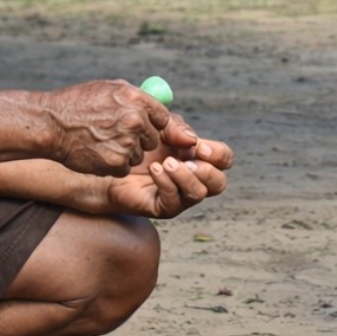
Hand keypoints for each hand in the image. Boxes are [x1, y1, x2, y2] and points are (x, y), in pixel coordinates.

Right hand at [45, 80, 172, 176]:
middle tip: (119, 137)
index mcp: (137, 100)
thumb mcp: (109, 89)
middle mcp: (136, 121)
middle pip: (153, 139)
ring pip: (139, 156)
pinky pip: (125, 168)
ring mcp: (127, 143)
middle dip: (140, 140)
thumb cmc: (77, 103)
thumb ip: (136, 98)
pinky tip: (97, 154)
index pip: (163, 117)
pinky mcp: (116, 163)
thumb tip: (156, 108)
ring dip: (125, 153)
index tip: (147, 128)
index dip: (155, 125)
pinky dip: (113, 165)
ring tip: (102, 142)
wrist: (51, 124)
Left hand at [105, 120, 233, 218]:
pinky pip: (175, 200)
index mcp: (199, 157)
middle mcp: (194, 179)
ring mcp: (180, 196)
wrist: (112, 161)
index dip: (218, 154)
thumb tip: (194, 142)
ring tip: (166, 163)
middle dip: (206, 170)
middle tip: (186, 159)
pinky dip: (167, 183)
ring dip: (185, 177)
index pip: (224, 159)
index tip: (200, 147)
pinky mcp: (164, 208)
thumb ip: (178, 129)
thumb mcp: (160, 127)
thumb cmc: (139, 144)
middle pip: (219, 183)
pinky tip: (154, 169)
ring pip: (199, 194)